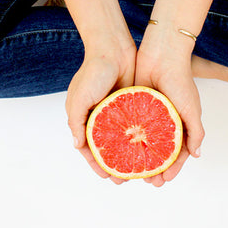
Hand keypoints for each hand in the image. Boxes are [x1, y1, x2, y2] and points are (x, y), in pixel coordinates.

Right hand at [66, 38, 135, 184]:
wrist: (113, 48)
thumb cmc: (93, 72)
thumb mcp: (79, 98)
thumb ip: (77, 122)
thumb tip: (79, 146)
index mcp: (85, 117)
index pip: (90, 147)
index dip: (97, 163)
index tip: (107, 176)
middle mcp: (102, 117)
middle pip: (109, 147)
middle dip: (116, 165)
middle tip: (126, 179)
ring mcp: (118, 111)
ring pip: (125, 140)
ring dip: (131, 155)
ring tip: (141, 169)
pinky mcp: (134, 104)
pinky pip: (138, 125)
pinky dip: (142, 138)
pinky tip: (149, 150)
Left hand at [134, 24, 204, 186]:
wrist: (161, 55)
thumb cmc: (180, 81)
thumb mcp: (192, 109)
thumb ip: (195, 132)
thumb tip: (196, 155)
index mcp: (180, 123)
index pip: (177, 152)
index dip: (172, 168)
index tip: (164, 180)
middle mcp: (163, 121)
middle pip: (158, 151)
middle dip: (154, 168)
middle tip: (148, 182)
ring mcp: (148, 115)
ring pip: (141, 142)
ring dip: (138, 158)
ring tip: (131, 173)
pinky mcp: (133, 106)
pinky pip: (128, 127)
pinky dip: (125, 140)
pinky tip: (119, 152)